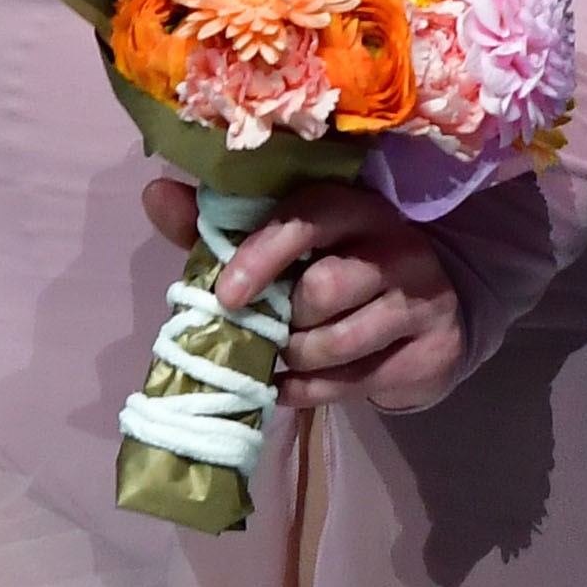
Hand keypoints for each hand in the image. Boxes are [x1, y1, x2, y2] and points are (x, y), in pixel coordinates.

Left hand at [143, 175, 468, 413]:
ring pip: (337, 342)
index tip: (227, 296)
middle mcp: (397, 246)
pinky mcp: (431, 352)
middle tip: (270, 327)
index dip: (263, 254)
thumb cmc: (338, 268)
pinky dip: (308, 391)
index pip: (309, 217)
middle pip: (325, 288)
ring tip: (286, 352)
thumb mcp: (287, 244)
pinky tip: (292, 383)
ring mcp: (422, 299)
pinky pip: (352, 384)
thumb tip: (154, 195)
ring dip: (295, 358)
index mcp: (356, 207)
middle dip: (283, 320)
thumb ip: (220, 226)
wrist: (430, 313)